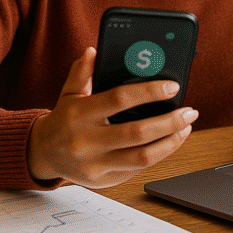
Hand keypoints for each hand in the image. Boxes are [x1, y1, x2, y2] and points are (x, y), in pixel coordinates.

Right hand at [27, 47, 197, 187]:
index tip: (172, 87)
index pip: (119, 99)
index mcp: (78, 114)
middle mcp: (86, 141)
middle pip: (137, 132)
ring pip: (142, 157)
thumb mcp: (68, 93)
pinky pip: (138, 169)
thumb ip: (82, 72)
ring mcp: (95, 165)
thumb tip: (93, 50)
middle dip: (169, 122)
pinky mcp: (104, 181)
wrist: (43, 154)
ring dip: (170, 142)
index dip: (149, 92)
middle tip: (190, 112)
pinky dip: (159, 155)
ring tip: (186, 127)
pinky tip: (170, 141)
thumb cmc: (63, 119)